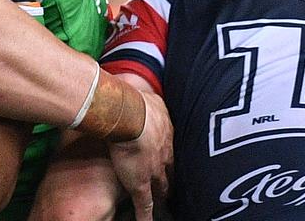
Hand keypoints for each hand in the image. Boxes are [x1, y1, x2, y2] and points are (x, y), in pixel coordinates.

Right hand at [108, 86, 170, 220]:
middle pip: (172, 172)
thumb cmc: (137, 103)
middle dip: (173, 179)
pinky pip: (145, 204)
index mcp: (167, 134)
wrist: (129, 116)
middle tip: (175, 188)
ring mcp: (154, 172)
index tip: (171, 162)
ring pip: (163, 189)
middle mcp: (165, 155)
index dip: (171, 158)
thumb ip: (151, 100)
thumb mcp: (151, 98)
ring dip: (165, 197)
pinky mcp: (141, 185)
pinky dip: (146, 216)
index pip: (171, 150)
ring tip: (167, 205)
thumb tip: (148, 95)